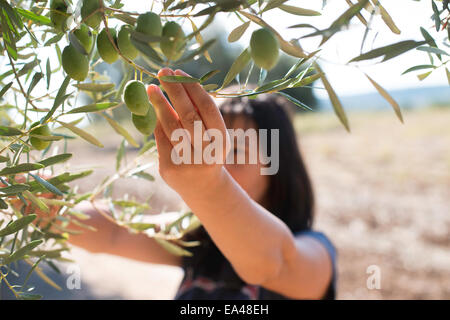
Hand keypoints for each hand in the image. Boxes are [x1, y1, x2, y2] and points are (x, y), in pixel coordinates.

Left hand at [147, 68, 229, 198]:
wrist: (203, 188)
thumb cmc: (207, 151)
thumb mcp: (211, 135)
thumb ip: (198, 114)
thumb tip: (175, 83)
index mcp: (221, 140)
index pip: (207, 108)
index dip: (192, 88)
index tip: (178, 72)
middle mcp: (207, 152)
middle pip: (188, 116)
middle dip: (174, 91)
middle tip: (162, 72)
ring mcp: (188, 163)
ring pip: (171, 127)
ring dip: (160, 104)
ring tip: (151, 88)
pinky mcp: (170, 169)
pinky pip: (160, 140)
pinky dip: (157, 123)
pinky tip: (153, 110)